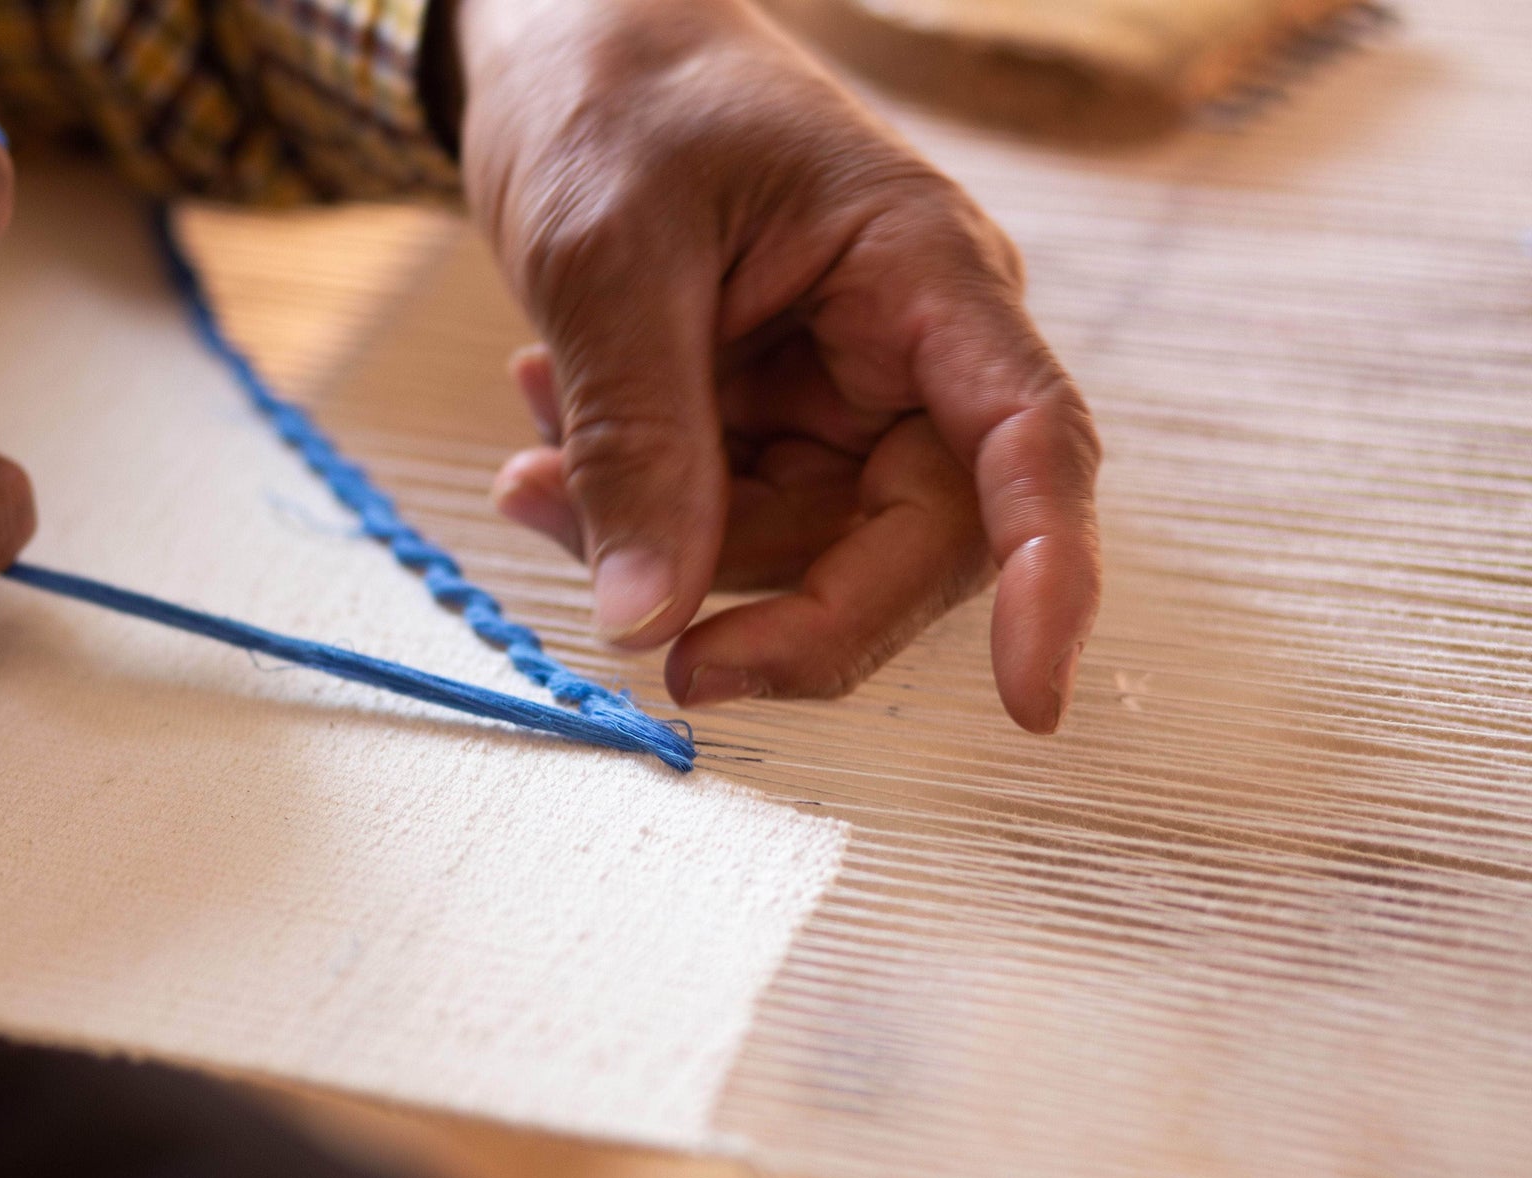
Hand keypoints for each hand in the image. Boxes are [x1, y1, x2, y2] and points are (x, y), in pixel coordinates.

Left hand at [448, 0, 1100, 730]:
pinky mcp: (774, 424)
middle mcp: (909, 352)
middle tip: (652, 650)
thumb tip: (648, 621)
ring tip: (532, 464)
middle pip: (908, 546)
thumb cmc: (614, 97)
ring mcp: (841, 396)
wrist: (568, 40)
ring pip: (800, 555)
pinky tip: (546, 436)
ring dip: (660, 550)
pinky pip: (727, 524)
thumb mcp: (607, 260)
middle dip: (777, 609)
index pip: (1031, 443)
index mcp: (922, 276)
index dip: (1052, 579)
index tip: (1036, 704)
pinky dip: (632, 515)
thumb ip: (637, 439)